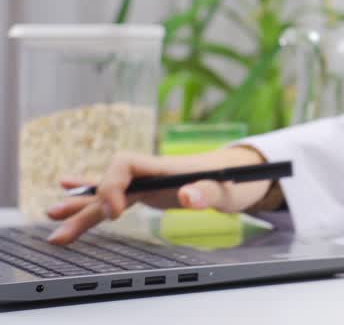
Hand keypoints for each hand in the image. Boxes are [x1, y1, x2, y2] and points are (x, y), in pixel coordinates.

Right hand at [44, 146, 269, 244]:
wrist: (243, 172)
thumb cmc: (236, 178)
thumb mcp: (228, 189)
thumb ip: (207, 193)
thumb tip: (187, 197)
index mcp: (166, 168)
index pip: (125, 165)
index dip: (113, 186)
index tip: (116, 212)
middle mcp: (152, 172)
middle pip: (109, 182)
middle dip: (84, 203)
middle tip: (59, 226)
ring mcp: (148, 182)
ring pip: (108, 193)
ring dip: (81, 207)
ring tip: (52, 219)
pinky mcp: (148, 192)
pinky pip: (115, 195)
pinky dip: (93, 199)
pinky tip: (69, 192)